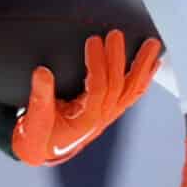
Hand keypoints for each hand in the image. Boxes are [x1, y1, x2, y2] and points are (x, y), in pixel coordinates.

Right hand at [11, 28, 161, 165]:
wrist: (41, 152)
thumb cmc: (37, 137)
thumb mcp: (33, 120)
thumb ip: (39, 98)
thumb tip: (42, 72)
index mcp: (85, 121)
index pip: (99, 88)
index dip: (98, 64)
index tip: (93, 41)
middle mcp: (102, 118)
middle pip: (119, 86)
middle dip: (119, 58)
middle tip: (115, 34)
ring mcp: (109, 114)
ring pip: (132, 89)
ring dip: (142, 66)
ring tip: (151, 44)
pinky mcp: (110, 110)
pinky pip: (131, 93)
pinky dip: (143, 77)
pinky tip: (153, 63)